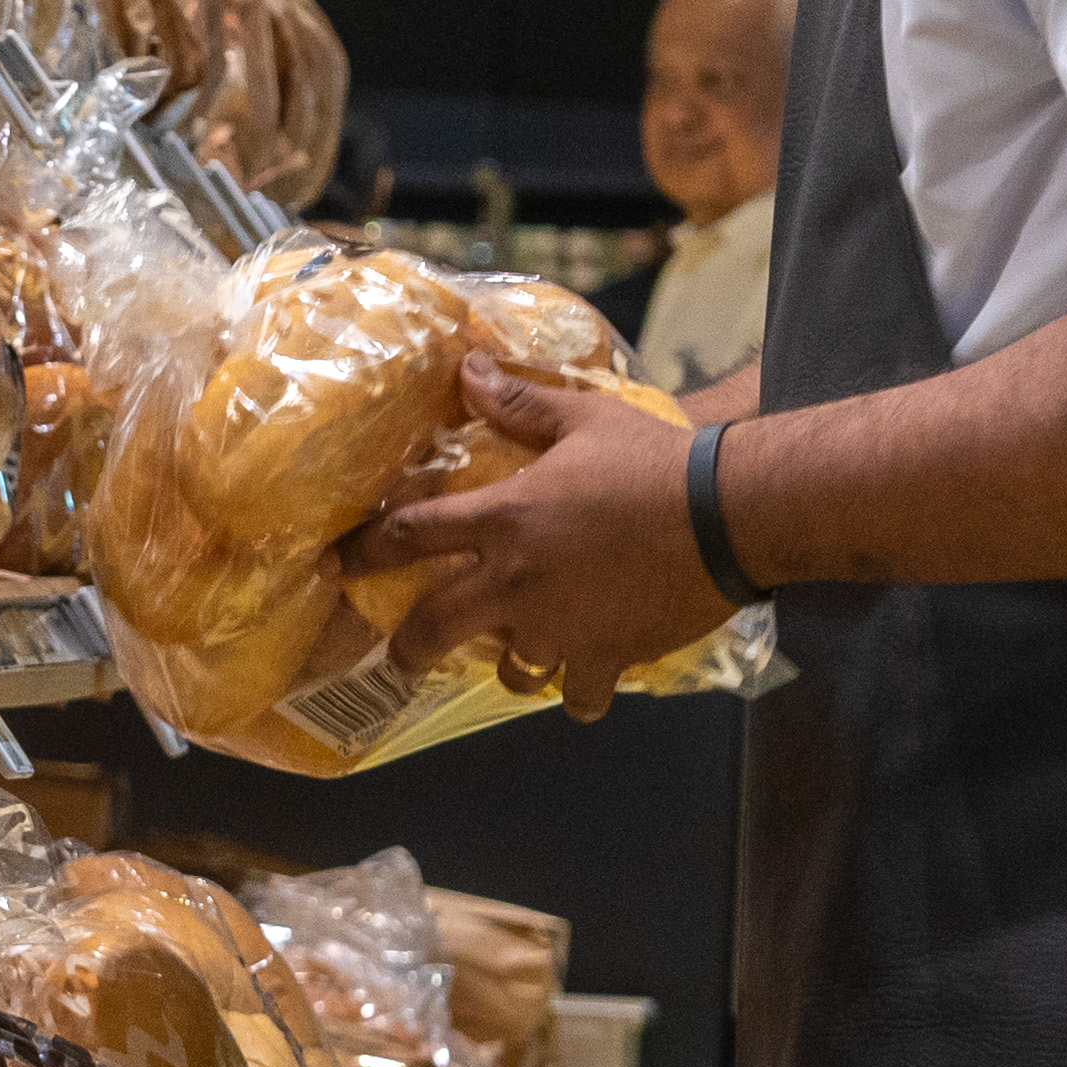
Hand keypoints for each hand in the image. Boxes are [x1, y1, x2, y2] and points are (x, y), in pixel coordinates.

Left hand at [341, 357, 742, 698]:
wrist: (727, 516)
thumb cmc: (652, 460)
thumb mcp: (581, 419)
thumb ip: (518, 404)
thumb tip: (467, 369)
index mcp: (503, 521)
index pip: (409, 536)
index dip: (365, 551)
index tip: (339, 565)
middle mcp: (516, 585)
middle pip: (432, 631)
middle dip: (407, 647)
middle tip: (403, 651)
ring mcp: (559, 630)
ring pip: (510, 672)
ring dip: (510, 664)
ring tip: (521, 651)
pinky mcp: (606, 658)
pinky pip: (578, 697)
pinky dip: (579, 693)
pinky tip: (586, 677)